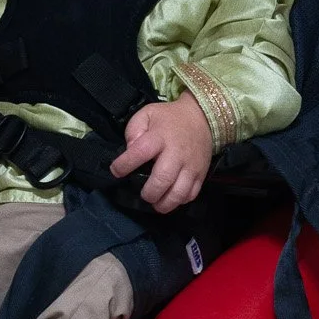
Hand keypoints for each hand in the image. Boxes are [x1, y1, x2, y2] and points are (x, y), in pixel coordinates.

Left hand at [110, 93, 213, 213]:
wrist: (202, 118)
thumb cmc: (168, 118)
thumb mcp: (147, 114)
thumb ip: (133, 130)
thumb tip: (130, 149)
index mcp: (159, 137)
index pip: (140, 152)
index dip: (125, 165)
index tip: (117, 171)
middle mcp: (176, 153)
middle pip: (163, 179)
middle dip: (149, 193)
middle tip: (144, 194)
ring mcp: (191, 166)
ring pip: (179, 193)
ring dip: (165, 204)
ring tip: (156, 202)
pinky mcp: (201, 174)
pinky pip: (191, 194)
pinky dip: (179, 201)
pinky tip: (171, 198)